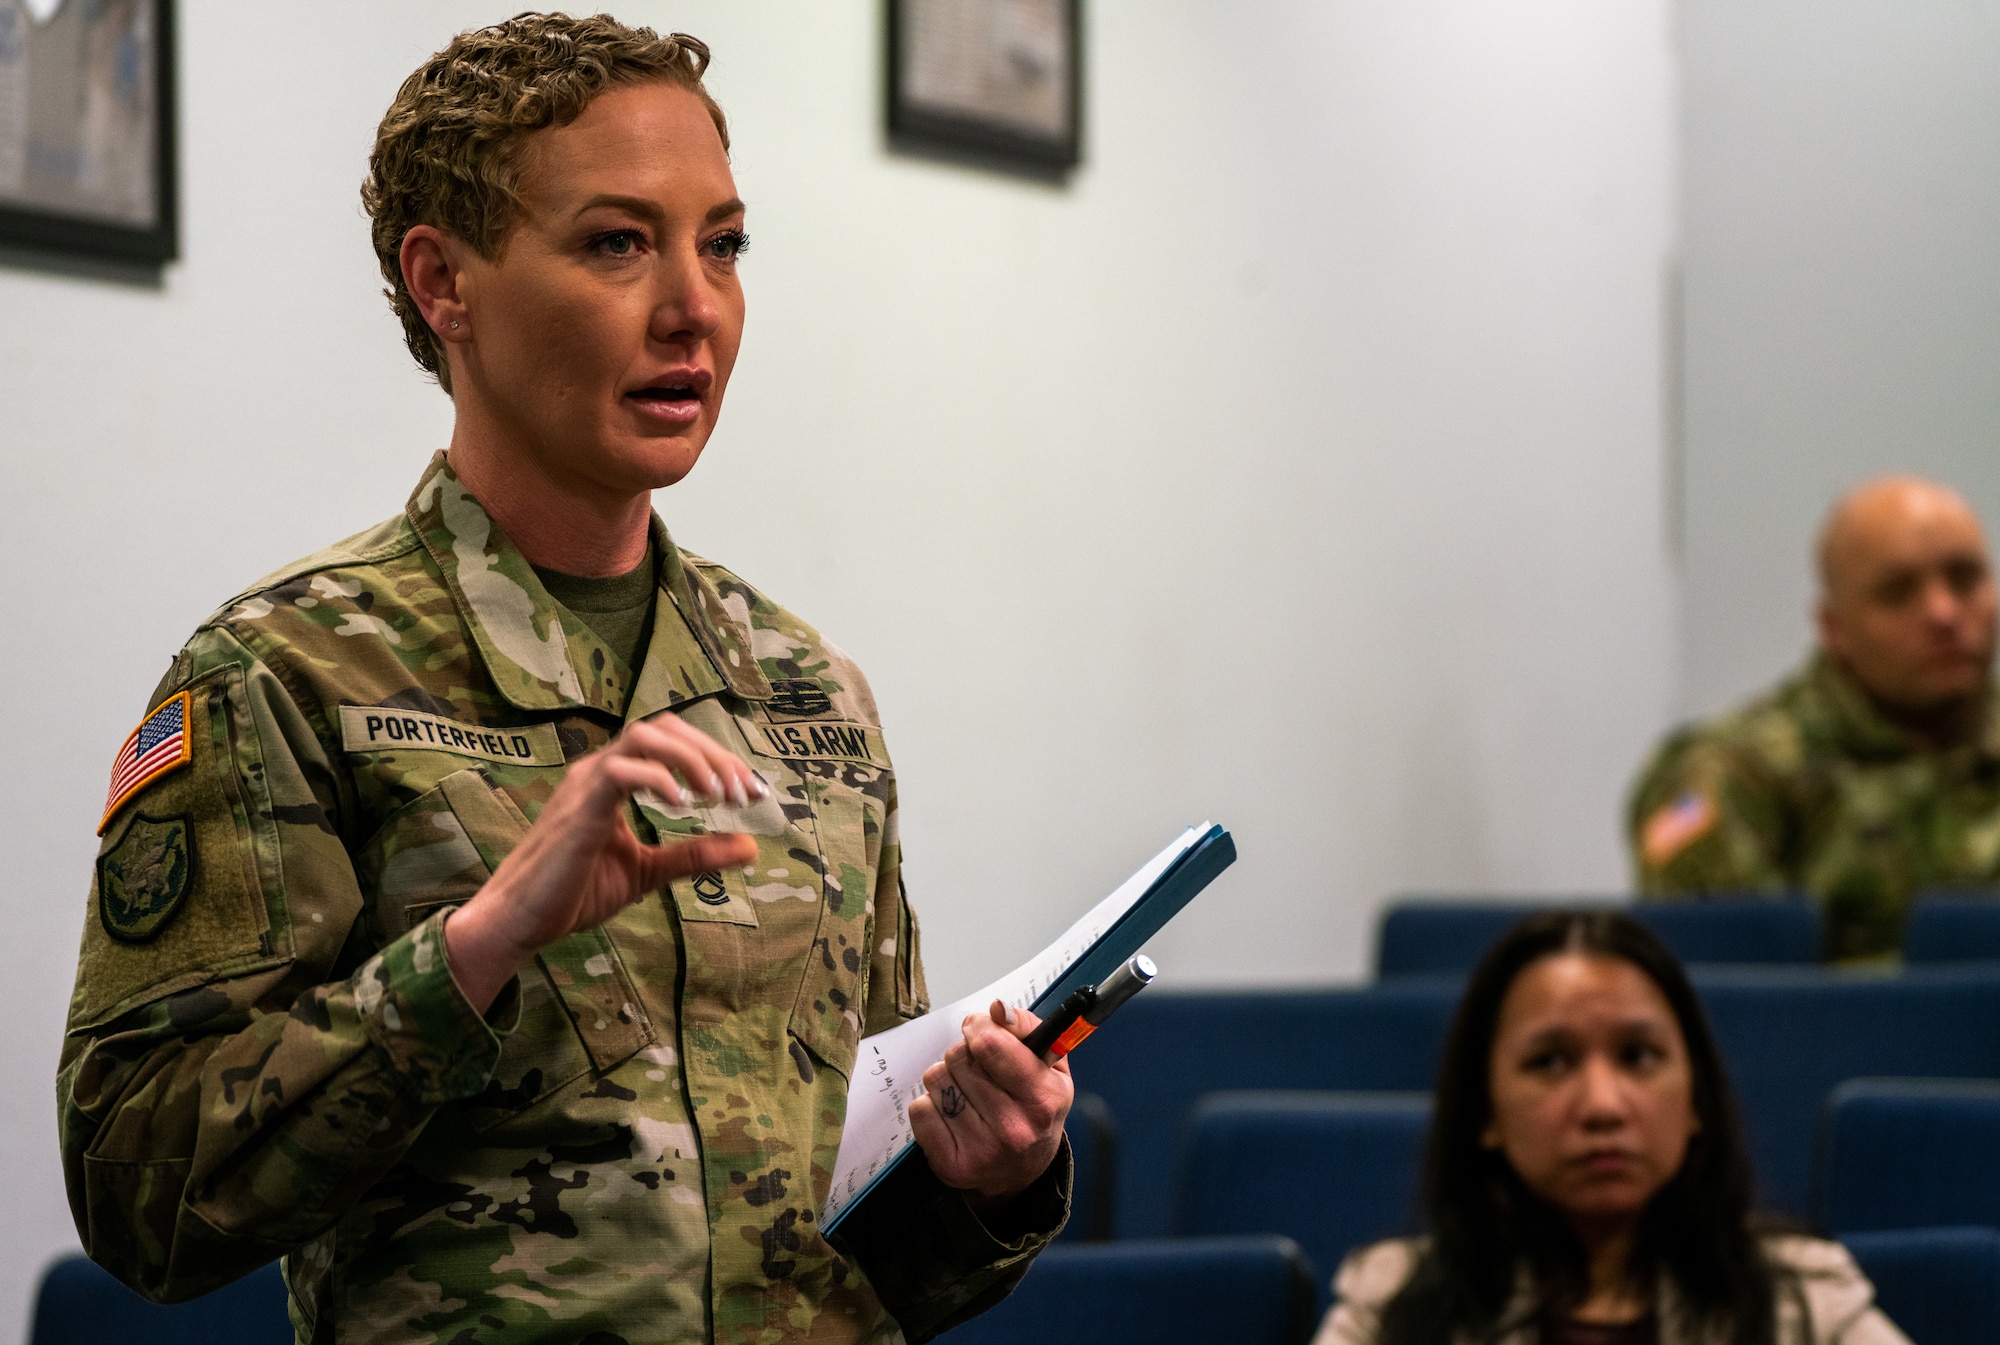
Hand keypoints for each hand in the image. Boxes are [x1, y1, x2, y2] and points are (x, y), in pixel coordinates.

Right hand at [445, 715, 762, 1010]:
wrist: (521, 920)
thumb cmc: (574, 892)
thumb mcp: (649, 871)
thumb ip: (695, 854)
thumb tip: (750, 846)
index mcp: (616, 777)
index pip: (674, 740)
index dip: (718, 757)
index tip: (753, 793)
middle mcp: (601, 769)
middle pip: (666, 727)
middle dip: (714, 754)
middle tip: (744, 794)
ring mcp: (587, 783)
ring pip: (645, 736)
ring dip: (692, 759)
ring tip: (719, 795)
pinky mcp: (579, 807)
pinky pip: (621, 770)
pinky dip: (658, 779)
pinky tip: (683, 806)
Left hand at [910, 1000, 1073, 1209]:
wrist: (1023, 1170)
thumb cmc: (1035, 1106)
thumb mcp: (1050, 1065)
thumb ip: (1027, 1028)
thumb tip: (997, 1009)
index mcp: (1043, 1099)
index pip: (991, 1045)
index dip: (979, 1027)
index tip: (979, 1029)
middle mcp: (1014, 1129)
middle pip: (958, 1057)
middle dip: (964, 1052)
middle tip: (978, 1068)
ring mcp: (981, 1150)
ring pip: (936, 1079)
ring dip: (947, 1077)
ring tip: (967, 1092)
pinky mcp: (951, 1165)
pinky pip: (919, 1109)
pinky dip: (930, 1104)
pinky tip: (952, 1114)